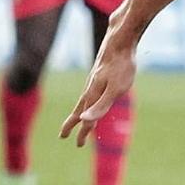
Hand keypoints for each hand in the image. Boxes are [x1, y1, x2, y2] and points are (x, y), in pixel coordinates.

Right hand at [59, 30, 137, 145]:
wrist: (120, 40)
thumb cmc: (121, 66)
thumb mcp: (115, 90)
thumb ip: (101, 106)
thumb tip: (85, 121)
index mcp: (93, 95)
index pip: (86, 119)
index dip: (83, 132)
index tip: (78, 145)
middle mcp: (91, 88)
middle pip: (80, 110)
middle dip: (73, 124)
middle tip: (64, 135)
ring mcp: (94, 79)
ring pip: (85, 100)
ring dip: (81, 112)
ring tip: (79, 118)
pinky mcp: (100, 72)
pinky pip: (92, 90)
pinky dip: (88, 99)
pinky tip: (94, 95)